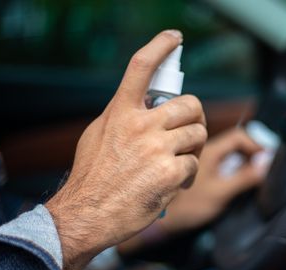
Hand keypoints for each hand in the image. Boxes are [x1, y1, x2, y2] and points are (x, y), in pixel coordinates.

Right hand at [46, 30, 206, 269]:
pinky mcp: (171, 172)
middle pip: (190, 105)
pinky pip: (194, 164)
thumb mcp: (97, 136)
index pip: (141, 68)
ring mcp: (158, 149)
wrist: (87, 216)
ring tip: (179, 163)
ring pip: (198, 134)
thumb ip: (122, 117)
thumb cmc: (92, 178)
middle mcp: (141, 126)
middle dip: (195, 118)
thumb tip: (143, 105)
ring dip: (193, 149)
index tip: (174, 37)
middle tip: (189, 131)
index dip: (160, 47)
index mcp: (120, 113)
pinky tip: (174, 183)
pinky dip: (188, 175)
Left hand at [159, 128, 266, 233]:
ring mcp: (198, 161)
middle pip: (232, 141)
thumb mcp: (220, 193)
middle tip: (261, 167)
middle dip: (249, 151)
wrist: (161, 221)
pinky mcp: (196, 172)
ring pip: (225, 152)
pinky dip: (230, 167)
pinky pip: (217, 162)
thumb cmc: (187, 207)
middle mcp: (202, 151)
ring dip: (240, 160)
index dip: (255, 145)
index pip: (237, 137)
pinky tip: (234, 181)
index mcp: (208, 151)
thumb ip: (243, 177)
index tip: (266, 159)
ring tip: (250, 175)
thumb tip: (265, 162)